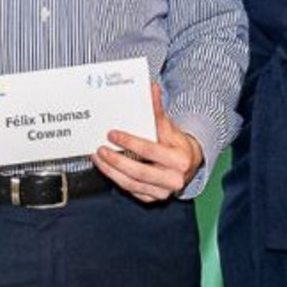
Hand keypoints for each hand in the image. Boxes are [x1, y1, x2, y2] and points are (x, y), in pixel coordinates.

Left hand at [97, 85, 203, 203]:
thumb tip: (151, 88)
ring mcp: (163, 192)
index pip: (150, 150)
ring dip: (111, 171)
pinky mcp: (153, 198)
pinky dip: (116, 179)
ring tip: (98, 158)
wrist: (188, 164)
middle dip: (116, 160)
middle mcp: (173, 180)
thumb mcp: (169, 127)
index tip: (113, 134)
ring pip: (132, 184)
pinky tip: (107, 168)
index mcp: (180, 160)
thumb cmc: (176, 144)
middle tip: (101, 149)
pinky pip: (131, 190)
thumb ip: (158, 110)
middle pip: (139, 172)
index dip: (130, 142)